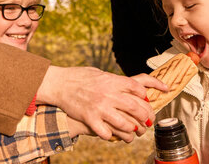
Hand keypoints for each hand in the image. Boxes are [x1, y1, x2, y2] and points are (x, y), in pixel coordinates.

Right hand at [36, 66, 166, 142]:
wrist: (59, 84)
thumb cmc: (78, 77)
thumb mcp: (99, 73)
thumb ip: (114, 80)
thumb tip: (129, 86)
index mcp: (112, 80)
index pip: (137, 88)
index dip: (145, 95)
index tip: (146, 100)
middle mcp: (108, 94)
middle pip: (135, 107)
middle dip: (145, 115)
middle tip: (148, 120)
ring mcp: (100, 107)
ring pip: (125, 123)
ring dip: (132, 128)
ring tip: (134, 130)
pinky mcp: (90, 118)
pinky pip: (106, 132)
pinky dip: (112, 136)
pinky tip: (113, 135)